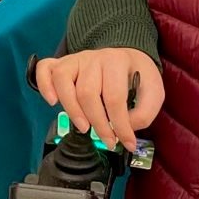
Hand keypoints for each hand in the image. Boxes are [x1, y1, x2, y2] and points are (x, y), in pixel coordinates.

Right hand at [35, 48, 163, 151]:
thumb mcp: (153, 92)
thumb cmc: (137, 75)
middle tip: (107, 140)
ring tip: (84, 128)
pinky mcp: (61, 63)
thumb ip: (144, 112)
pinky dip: (44, 86)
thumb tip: (126, 127)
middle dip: (97, 123)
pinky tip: (53, 102)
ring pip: (63, 81)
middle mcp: (94, 57)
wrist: (128, 55)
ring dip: (71, 109)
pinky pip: (45, 69)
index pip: (114, 97)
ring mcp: (75, 59)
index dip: (120, 125)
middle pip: (87, 92)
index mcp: (118, 61)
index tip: (126, 143)